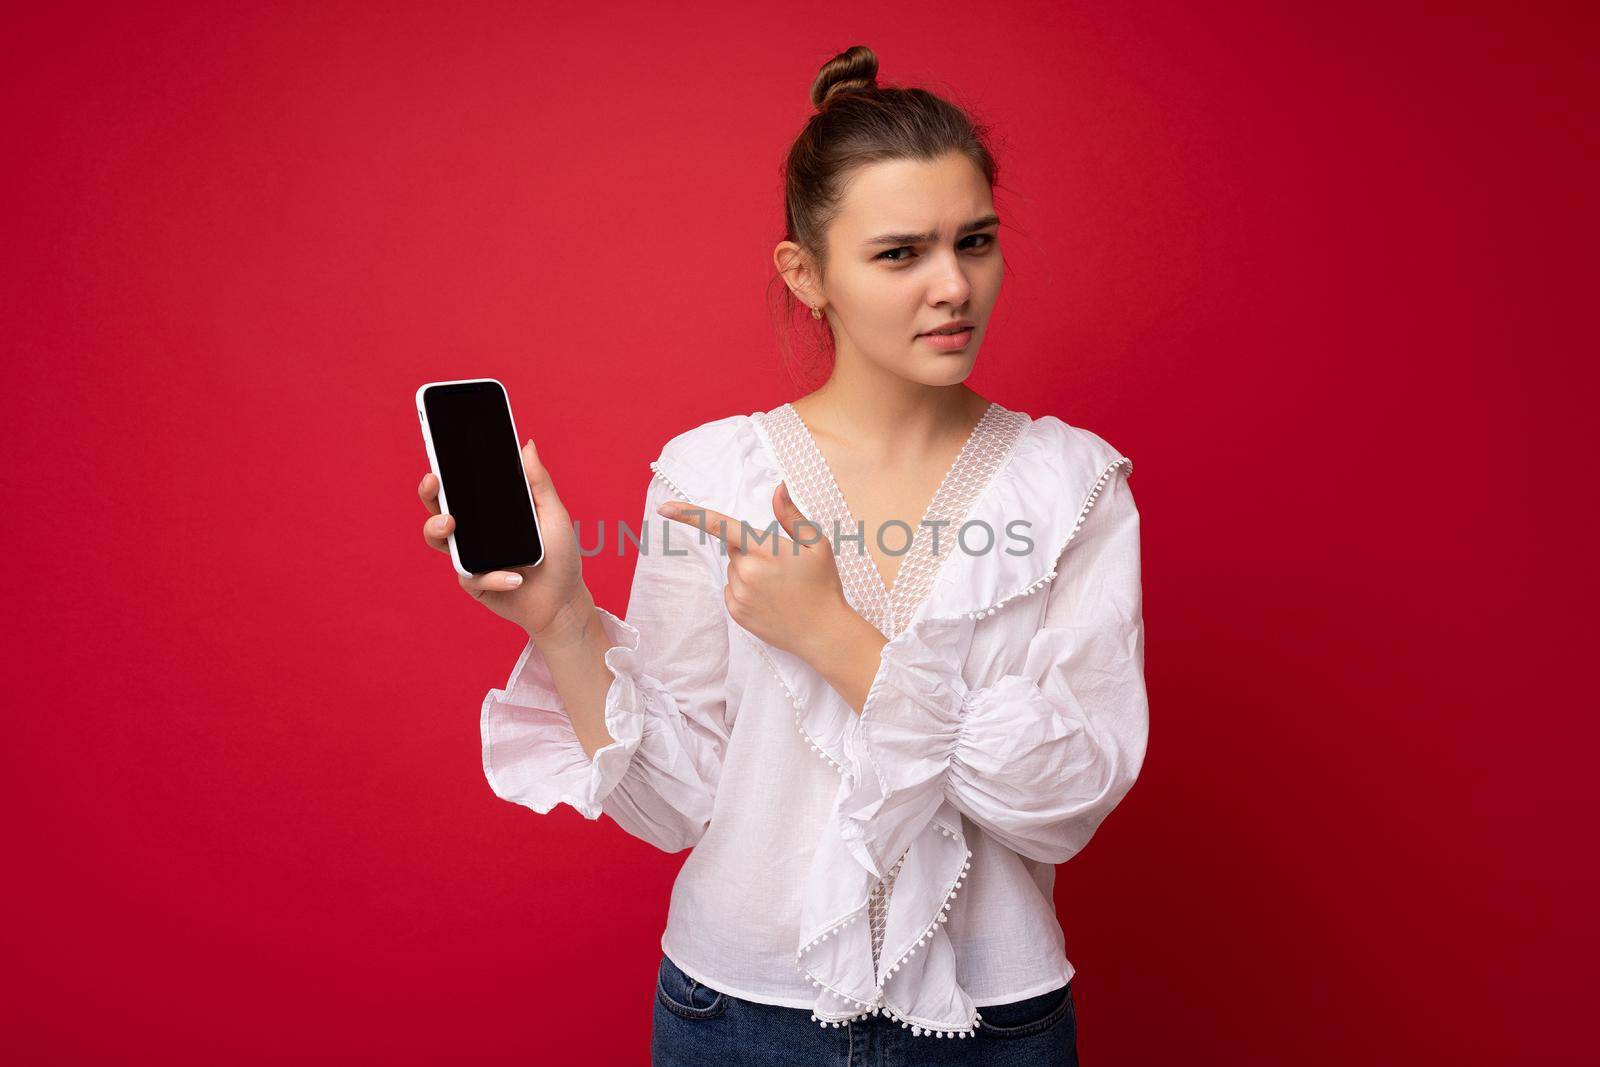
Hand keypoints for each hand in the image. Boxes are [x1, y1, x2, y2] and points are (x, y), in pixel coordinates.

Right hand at [418, 438, 591, 637]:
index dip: (446, 472)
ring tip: (452, 525)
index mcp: (492, 511)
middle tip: (434, 483)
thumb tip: (527, 444)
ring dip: (438, 530)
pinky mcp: (474, 582)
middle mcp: (475, 532)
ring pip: (439, 540)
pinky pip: (470, 575)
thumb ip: (539, 482)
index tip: (439, 458)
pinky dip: (495, 576)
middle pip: (440, 508)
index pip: (462, 488)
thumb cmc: (560, 557)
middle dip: (430, 494)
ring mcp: (471, 557)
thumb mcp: (554, 515)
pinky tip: (516, 578)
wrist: (564, 602)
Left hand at [658, 481, 853, 661]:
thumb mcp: (816, 545)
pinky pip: (731, 590)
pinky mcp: (736, 612)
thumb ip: (791, 515)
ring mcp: (739, 594)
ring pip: (734, 570)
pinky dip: (745, 591)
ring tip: (777, 587)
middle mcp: (747, 571)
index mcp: (765, 549)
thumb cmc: (822, 585)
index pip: (721, 526)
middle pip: (734, 549)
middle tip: (780, 567)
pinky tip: (769, 600)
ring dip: (748, 572)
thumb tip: (778, 488)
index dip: (690, 515)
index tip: (665, 508)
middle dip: (751, 551)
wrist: (822, 633)